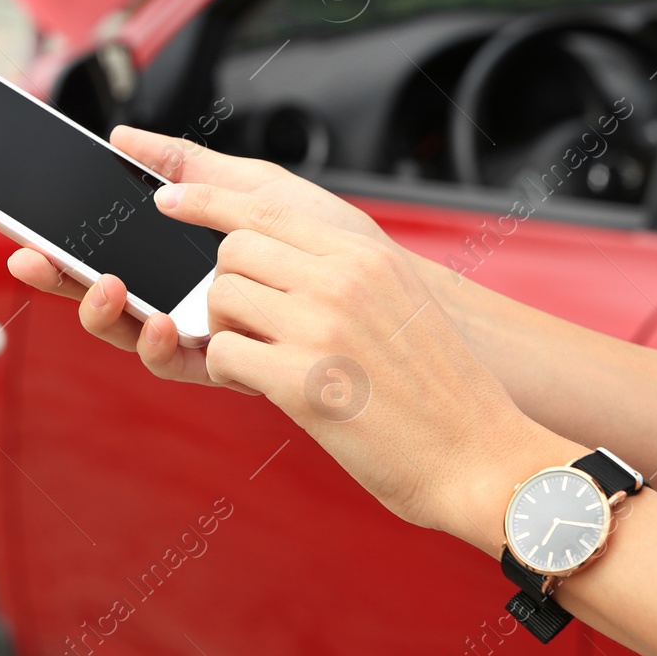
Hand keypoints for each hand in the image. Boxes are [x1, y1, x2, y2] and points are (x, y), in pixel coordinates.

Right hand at [6, 126, 390, 390]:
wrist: (404, 300)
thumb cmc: (341, 244)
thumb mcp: (263, 190)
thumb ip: (194, 167)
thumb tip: (122, 135)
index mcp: (182, 255)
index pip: (109, 250)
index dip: (63, 247)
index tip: (23, 234)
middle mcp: (183, 298)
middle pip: (105, 291)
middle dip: (61, 278)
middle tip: (29, 258)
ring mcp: (205, 336)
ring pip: (131, 331)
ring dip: (104, 312)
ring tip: (107, 287)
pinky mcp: (232, 368)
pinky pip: (179, 362)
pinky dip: (158, 343)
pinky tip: (161, 320)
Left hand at [148, 180, 574, 541]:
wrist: (486, 457)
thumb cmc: (443, 392)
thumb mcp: (403, 303)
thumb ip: (347, 273)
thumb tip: (283, 256)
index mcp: (366, 257)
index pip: (266, 207)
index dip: (208, 200)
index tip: (170, 198)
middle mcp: (342, 280)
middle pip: (233, 251)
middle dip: (225, 287)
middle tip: (251, 326)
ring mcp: (321, 327)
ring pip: (220, 297)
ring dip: (226, 330)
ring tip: (262, 360)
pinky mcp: (303, 382)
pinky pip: (222, 352)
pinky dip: (229, 371)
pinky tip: (263, 387)